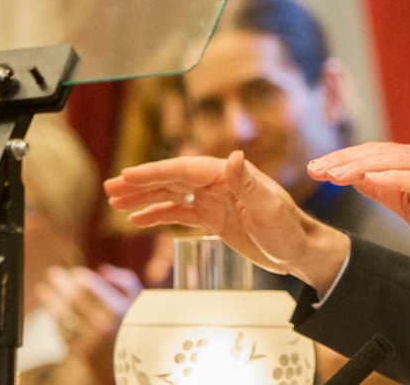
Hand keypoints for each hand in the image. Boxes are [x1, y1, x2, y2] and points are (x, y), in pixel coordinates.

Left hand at [36, 264, 142, 384]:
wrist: (131, 360)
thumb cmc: (132, 322)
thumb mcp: (138, 299)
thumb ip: (125, 279)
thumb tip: (102, 269)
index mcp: (118, 309)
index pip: (95, 287)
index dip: (81, 277)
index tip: (75, 271)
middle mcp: (102, 324)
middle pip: (76, 298)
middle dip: (62, 283)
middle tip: (53, 273)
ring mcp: (88, 338)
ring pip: (64, 314)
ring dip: (51, 300)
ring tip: (42, 288)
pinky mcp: (77, 350)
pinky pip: (63, 329)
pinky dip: (56, 316)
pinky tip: (51, 306)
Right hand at [104, 151, 349, 291]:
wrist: (299, 251)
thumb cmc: (290, 229)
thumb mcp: (270, 208)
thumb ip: (249, 184)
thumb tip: (234, 157)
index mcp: (230, 175)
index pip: (185, 170)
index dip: (156, 172)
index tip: (128, 175)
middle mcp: (220, 184)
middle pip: (173, 179)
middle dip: (141, 183)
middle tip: (110, 188)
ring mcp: (215, 201)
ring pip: (172, 195)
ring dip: (145, 198)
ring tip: (116, 203)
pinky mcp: (214, 219)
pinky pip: (180, 213)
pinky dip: (158, 215)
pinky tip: (139, 221)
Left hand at [307, 142, 409, 266]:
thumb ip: (388, 192)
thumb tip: (358, 180)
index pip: (373, 156)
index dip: (343, 160)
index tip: (315, 169)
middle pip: (378, 153)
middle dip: (343, 160)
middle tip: (315, 168)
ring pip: (394, 162)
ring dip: (361, 166)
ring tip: (334, 174)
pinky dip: (394, 178)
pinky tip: (371, 179)